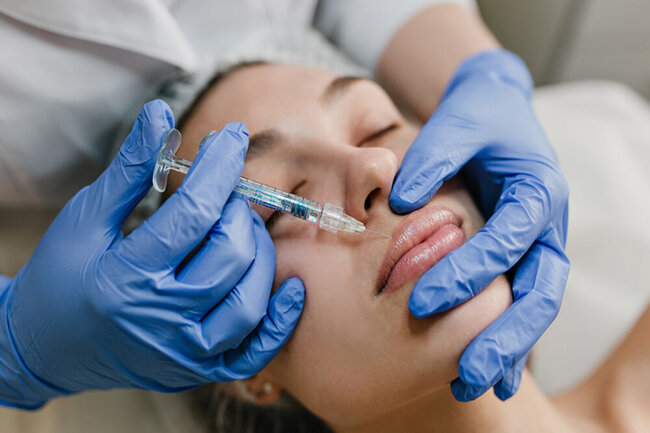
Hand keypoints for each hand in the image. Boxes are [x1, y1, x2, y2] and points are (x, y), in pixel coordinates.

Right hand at [0, 100, 303, 408]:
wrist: (43, 348)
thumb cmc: (59, 278)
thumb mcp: (85, 218)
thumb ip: (129, 170)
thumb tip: (160, 116)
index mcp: (126, 278)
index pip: (193, 213)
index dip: (219, 168)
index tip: (232, 136)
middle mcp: (161, 321)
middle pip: (229, 253)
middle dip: (237, 211)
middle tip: (225, 195)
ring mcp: (183, 353)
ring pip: (249, 299)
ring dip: (259, 253)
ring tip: (241, 230)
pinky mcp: (198, 370)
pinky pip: (256, 351)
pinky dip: (281, 319)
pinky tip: (292, 288)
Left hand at [389, 50, 569, 400]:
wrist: (496, 112)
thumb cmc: (478, 117)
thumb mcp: (458, 120)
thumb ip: (433, 155)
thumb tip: (400, 202)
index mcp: (538, 191)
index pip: (508, 239)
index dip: (470, 273)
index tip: (422, 302)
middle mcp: (547, 226)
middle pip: (540, 290)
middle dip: (505, 335)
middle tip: (467, 374)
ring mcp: (539, 247)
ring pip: (536, 308)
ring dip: (509, 351)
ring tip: (473, 386)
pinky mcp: (523, 260)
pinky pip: (520, 306)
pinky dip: (510, 344)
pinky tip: (489, 379)